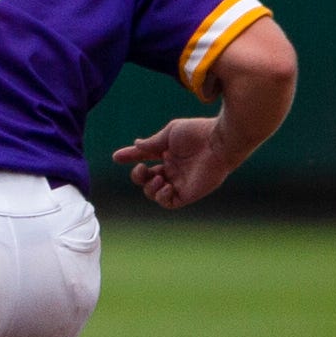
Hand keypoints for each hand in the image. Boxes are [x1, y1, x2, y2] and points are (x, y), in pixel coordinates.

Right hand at [112, 117, 235, 209]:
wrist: (219, 143)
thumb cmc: (197, 133)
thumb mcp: (169, 133)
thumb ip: (152, 143)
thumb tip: (136, 145)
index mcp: (168, 153)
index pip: (145, 158)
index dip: (130, 157)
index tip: (116, 157)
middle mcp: (173, 169)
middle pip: (146, 179)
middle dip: (137, 176)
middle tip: (141, 168)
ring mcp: (180, 182)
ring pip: (154, 193)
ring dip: (149, 187)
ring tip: (159, 177)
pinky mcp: (189, 194)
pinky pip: (169, 203)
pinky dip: (161, 196)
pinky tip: (167, 184)